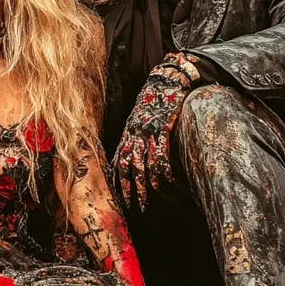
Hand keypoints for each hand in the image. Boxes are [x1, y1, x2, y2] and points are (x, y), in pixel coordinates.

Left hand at [114, 55, 196, 210]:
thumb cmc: (156, 98)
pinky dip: (162, 172)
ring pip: (141, 165)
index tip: (118, 197)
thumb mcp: (141, 116)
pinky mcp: (162, 129)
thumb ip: (137, 134)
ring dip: (143, 186)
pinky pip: (159, 155)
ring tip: (146, 202)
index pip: (118, 160)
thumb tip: (137, 153)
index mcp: (128, 131)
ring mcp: (147, 132)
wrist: (167, 78)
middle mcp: (133, 133)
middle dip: (127, 189)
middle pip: (126, 167)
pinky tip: (165, 183)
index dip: (117, 180)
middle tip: (130, 207)